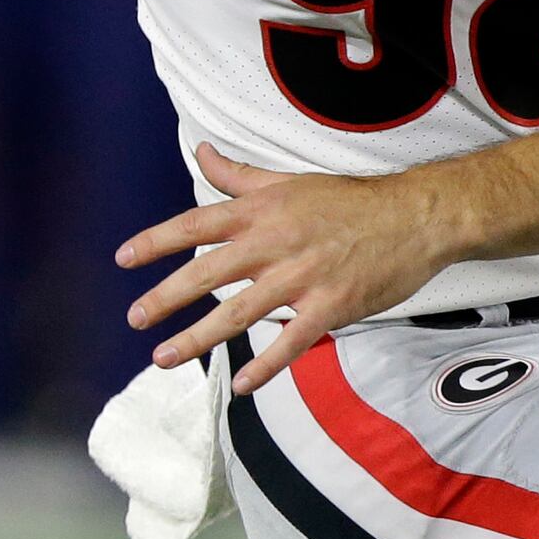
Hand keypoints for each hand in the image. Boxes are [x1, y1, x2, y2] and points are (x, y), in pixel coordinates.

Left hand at [118, 144, 465, 393]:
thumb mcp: (290, 180)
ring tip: (162, 358)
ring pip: (238, 312)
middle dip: (165, 297)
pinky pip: (290, 341)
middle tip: (135, 318)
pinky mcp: (331, 305)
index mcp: (262, 211)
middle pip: (206, 272)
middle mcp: (274, 243)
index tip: (123, 258)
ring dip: (197, 338)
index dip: (156, 241)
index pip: (196, 224)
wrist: (415, 216)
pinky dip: (264, 365)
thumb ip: (240, 175)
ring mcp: (301, 277)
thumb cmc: (351, 200)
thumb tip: (200, 152)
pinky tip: (241, 386)